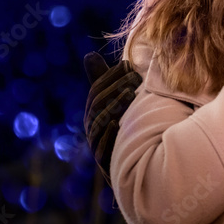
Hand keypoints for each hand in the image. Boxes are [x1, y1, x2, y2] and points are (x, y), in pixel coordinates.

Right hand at [83, 52, 141, 185]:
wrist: (128, 169)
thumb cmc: (121, 130)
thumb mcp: (113, 104)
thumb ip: (102, 81)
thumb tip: (88, 54)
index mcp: (94, 112)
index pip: (97, 90)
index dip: (111, 76)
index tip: (128, 65)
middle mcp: (92, 127)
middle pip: (98, 105)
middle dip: (116, 89)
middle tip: (135, 78)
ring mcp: (96, 144)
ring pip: (100, 124)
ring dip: (114, 107)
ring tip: (130, 95)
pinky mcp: (104, 161)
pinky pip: (101, 148)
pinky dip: (108, 135)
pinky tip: (117, 124)